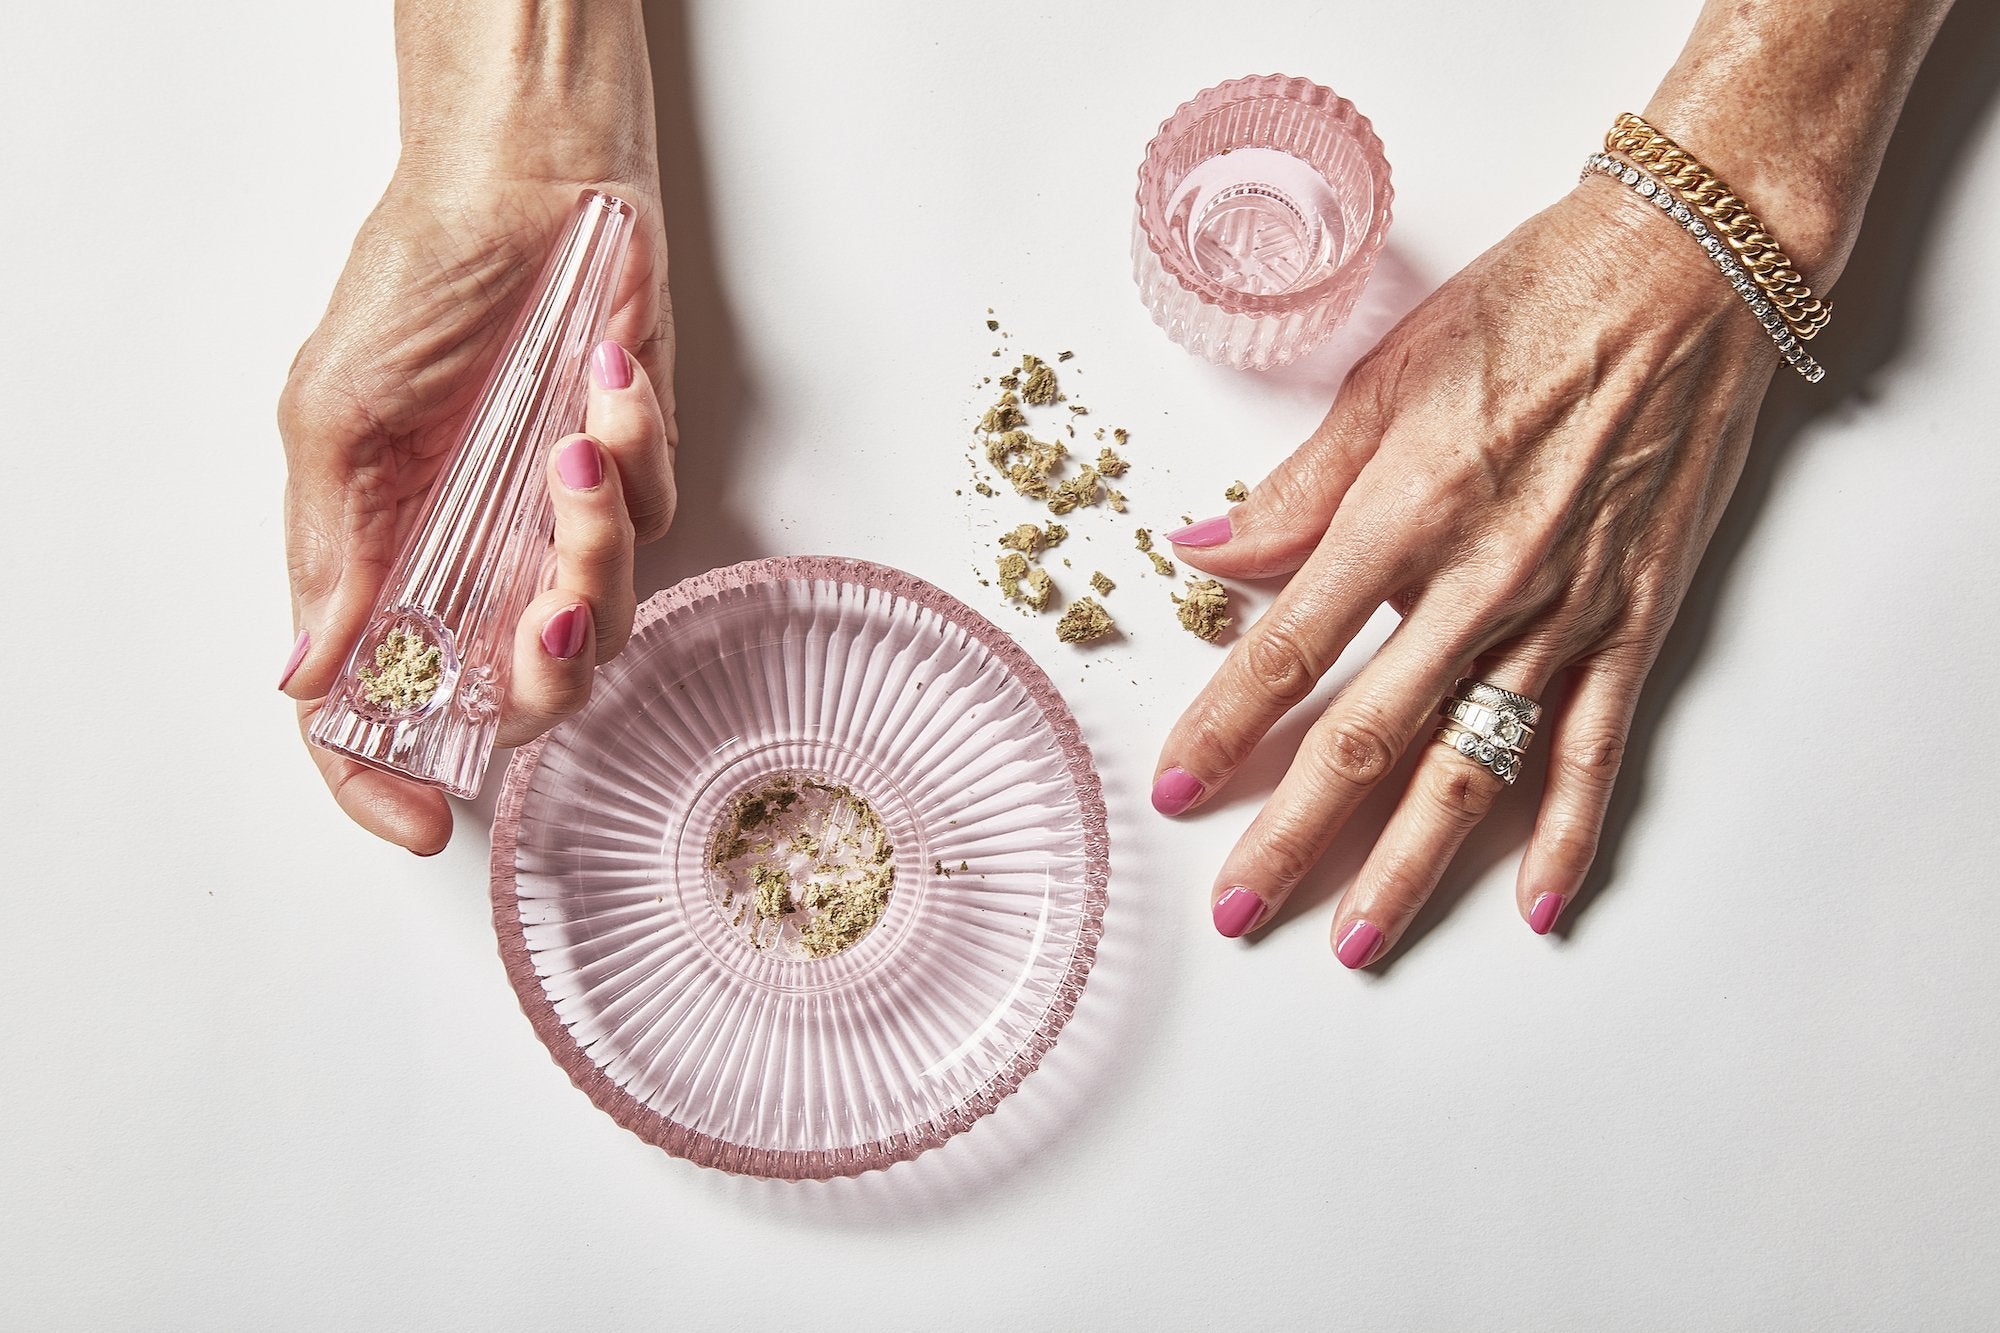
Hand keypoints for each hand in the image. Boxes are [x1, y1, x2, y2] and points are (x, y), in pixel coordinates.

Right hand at [277, 167, 674, 852]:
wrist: (521, 180)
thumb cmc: (414, 281)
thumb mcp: (335, 411)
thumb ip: (334, 548)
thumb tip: (312, 674)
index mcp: (386, 555)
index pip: (376, 703)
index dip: (387, 777)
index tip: (422, 821)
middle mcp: (473, 557)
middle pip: (517, 691)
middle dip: (544, 673)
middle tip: (551, 613)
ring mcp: (556, 521)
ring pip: (604, 613)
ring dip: (596, 544)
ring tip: (573, 447)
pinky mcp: (631, 474)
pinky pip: (654, 514)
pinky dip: (634, 450)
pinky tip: (604, 377)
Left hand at [1151, 179, 1780, 963]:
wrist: (1688, 274)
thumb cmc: (1531, 304)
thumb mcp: (1386, 378)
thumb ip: (1295, 487)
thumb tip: (1201, 549)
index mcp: (1402, 511)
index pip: (1287, 651)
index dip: (1223, 728)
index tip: (1176, 790)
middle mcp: (1478, 580)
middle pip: (1365, 738)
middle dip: (1292, 837)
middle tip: (1238, 909)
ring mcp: (1563, 613)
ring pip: (1471, 768)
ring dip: (1407, 865)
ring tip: (1355, 940)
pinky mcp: (1635, 624)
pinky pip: (1594, 750)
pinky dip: (1567, 834)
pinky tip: (1534, 905)